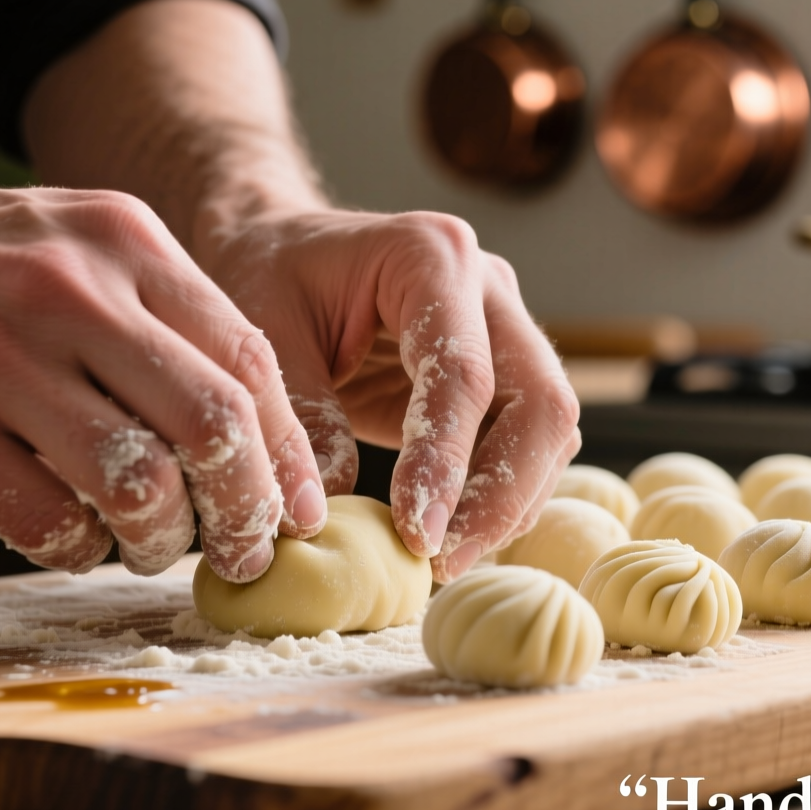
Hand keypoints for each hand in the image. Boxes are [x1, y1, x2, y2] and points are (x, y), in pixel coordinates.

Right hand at [0, 157, 323, 580]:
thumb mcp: (76, 248)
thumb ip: (164, 321)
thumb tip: (264, 441)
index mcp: (125, 242)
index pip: (249, 360)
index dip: (288, 453)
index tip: (301, 513)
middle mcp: (70, 290)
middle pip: (212, 425)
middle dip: (247, 511)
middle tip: (245, 552)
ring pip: (138, 484)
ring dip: (161, 540)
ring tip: (150, 546)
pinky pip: (47, 523)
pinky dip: (79, 551)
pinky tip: (74, 540)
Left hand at [192, 208, 581, 582]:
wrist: (282, 248)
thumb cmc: (266, 277)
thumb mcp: (261, 336)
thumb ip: (297, 415)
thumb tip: (325, 509)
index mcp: (431, 255)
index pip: (463, 374)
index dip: (447, 462)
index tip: (416, 534)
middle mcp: (489, 289)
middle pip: (542, 403)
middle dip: (503, 495)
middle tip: (444, 561)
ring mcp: (507, 331)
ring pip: (549, 433)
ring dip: (508, 506)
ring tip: (443, 560)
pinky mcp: (502, 376)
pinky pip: (526, 446)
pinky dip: (499, 498)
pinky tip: (453, 536)